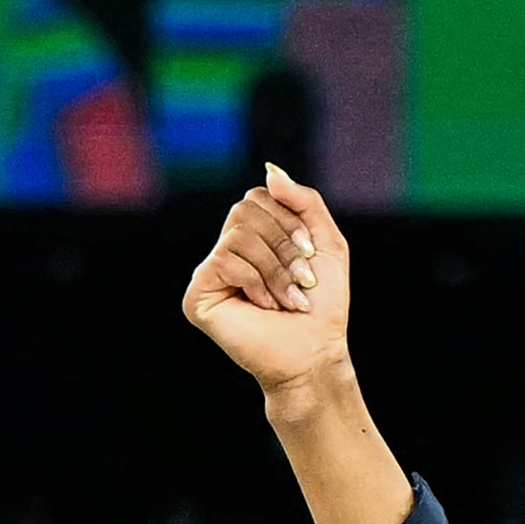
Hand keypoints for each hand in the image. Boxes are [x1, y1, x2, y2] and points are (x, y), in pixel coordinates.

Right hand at [180, 166, 352, 397]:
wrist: (314, 354)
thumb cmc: (322, 305)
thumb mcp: (326, 243)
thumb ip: (304, 202)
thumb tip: (270, 169)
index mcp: (253, 237)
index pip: (259, 196)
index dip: (288, 220)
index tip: (310, 255)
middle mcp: (227, 250)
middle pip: (245, 208)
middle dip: (283, 244)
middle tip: (302, 280)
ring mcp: (210, 273)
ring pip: (237, 235)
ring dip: (275, 269)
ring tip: (287, 299)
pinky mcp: (198, 296)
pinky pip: (224, 261)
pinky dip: (255, 282)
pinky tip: (264, 307)